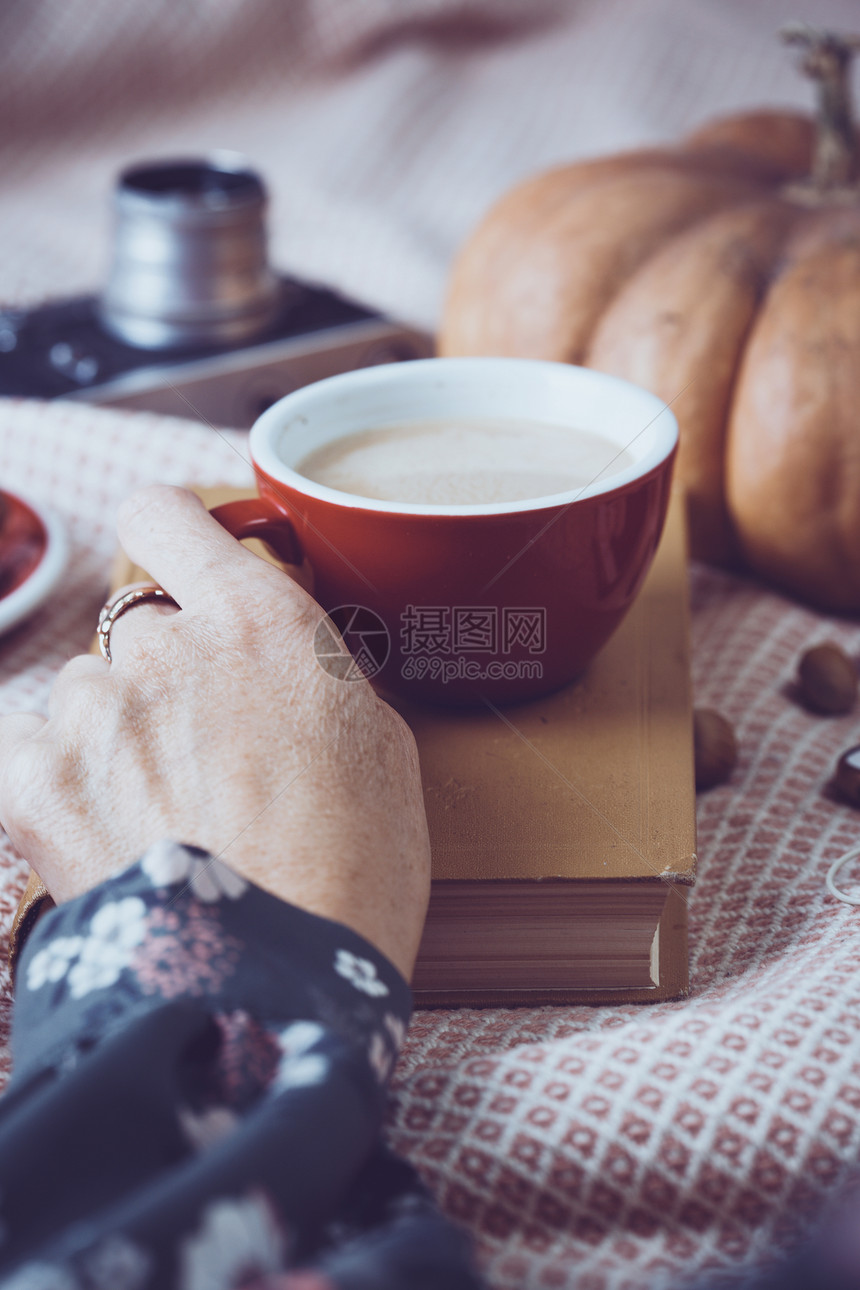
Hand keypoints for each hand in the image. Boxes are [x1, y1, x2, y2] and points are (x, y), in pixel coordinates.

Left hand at [0, 487, 430, 979]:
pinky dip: (56, 778)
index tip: (178, 562)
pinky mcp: (34, 782)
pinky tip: (104, 827)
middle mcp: (164, 644)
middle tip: (205, 752)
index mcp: (258, 620)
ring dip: (113, 732)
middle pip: (135, 628)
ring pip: (84, 692)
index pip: (167, 514)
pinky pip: (28, 748)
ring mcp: (93, 711)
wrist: (280, 980)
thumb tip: (281, 660)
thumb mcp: (378, 741)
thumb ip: (312, 671)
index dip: (167, 533)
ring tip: (159, 813)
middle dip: (164, 674)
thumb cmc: (357, 866)